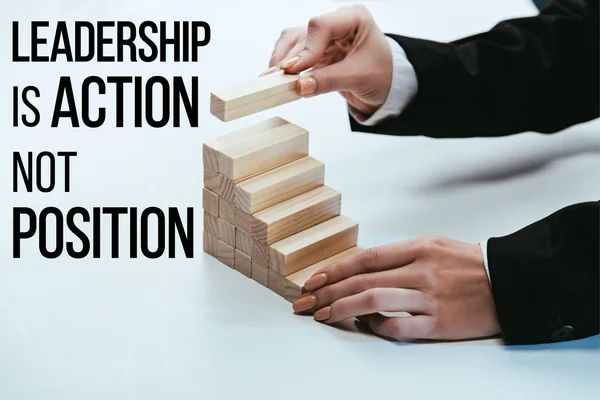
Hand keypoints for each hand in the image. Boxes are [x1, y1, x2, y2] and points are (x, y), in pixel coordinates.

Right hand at [261, 5, 392, 116]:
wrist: (386, 84)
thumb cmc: (382, 74)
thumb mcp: (359, 78)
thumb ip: (329, 81)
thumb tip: (300, 87)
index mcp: (354, 18)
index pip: (321, 26)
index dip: (306, 48)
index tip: (295, 70)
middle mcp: (336, 23)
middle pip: (303, 34)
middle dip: (289, 59)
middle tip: (275, 80)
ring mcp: (324, 36)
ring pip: (293, 41)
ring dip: (281, 60)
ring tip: (271, 80)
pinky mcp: (315, 50)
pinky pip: (293, 53)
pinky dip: (284, 66)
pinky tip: (276, 79)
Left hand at [292, 237, 500, 340]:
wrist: (511, 283)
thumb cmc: (469, 265)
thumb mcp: (434, 246)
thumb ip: (399, 256)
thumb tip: (361, 269)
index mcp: (418, 248)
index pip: (365, 258)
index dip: (334, 269)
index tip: (313, 279)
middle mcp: (420, 270)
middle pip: (362, 280)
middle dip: (327, 291)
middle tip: (305, 301)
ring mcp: (429, 298)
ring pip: (373, 301)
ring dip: (341, 308)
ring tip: (322, 314)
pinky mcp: (439, 323)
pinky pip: (397, 327)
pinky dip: (375, 327)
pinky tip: (364, 325)